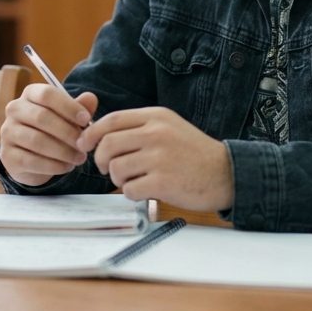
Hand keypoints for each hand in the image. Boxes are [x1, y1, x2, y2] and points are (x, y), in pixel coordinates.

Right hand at [0, 84, 98, 186]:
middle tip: (84, 144)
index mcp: (30, 94)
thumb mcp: (68, 117)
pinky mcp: (8, 156)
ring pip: (37, 140)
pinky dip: (54, 165)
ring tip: (79, 157)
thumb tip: (91, 98)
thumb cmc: (53, 130)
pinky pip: (32, 161)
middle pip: (42, 117)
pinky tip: (67, 167)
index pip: (47, 94)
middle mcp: (14, 110)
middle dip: (68, 132)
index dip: (68, 106)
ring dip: (63, 151)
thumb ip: (80, 108)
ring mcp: (8, 133)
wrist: (32, 158)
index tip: (86, 120)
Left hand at [76, 107, 233, 211]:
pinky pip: (129, 189)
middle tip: (108, 170)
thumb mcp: (169, 127)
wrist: (226, 173)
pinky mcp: (163, 182)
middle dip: (101, 161)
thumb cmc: (194, 153)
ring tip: (135, 180)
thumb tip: (101, 136)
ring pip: (115, 169)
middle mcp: (157, 133)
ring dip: (119, 180)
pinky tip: (146, 191)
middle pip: (108, 145)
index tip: (85, 144)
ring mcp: (160, 157)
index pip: (112, 120)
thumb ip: (140, 127)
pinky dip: (133, 193)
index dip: (92, 133)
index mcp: (156, 117)